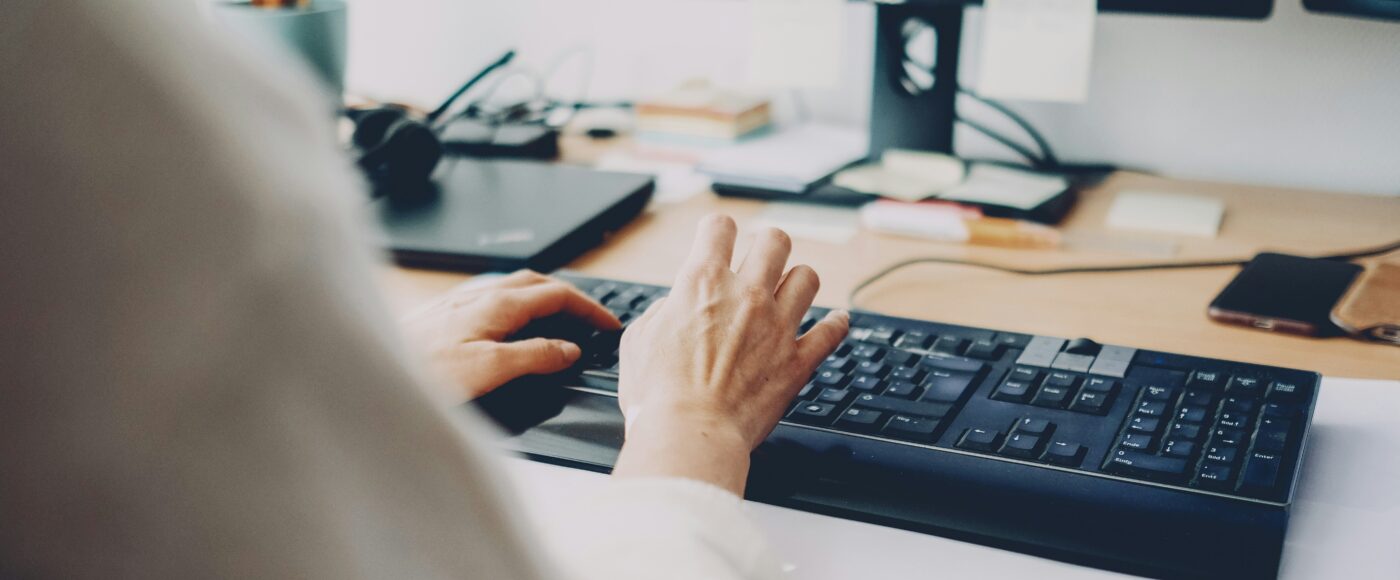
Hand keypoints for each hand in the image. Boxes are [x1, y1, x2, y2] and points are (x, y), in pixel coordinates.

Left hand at [401, 270, 620, 400]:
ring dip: (543, 299)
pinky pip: (492, 298)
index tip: (608, 325)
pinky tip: (510, 325)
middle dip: (570, 298)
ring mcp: (460, 301)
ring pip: (514, 288)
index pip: (558, 294)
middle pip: (538, 283)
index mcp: (497, 304)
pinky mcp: (443, 312)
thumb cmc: (421, 372)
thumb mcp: (489, 369)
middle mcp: (479, 295)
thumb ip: (534, 356)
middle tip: (590, 320)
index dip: (589, 308)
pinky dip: (518, 307)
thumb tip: (568, 350)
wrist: (368, 371)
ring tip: (559, 320)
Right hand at [611, 215, 848, 494]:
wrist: (690, 434)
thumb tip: (675, 307)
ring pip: (808, 277)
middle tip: (760, 262)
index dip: (718, 231)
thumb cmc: (657, 395)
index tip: (718, 240)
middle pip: (775, 241)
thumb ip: (662, 313)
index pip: (719, 227)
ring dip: (798, 282)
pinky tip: (835, 322)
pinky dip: (835, 325)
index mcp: (701, 284)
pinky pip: (832, 331)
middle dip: (767, 246)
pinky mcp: (797, 361)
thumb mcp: (639, 341)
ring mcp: (777, 326)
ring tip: (790, 293)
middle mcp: (745, 295)